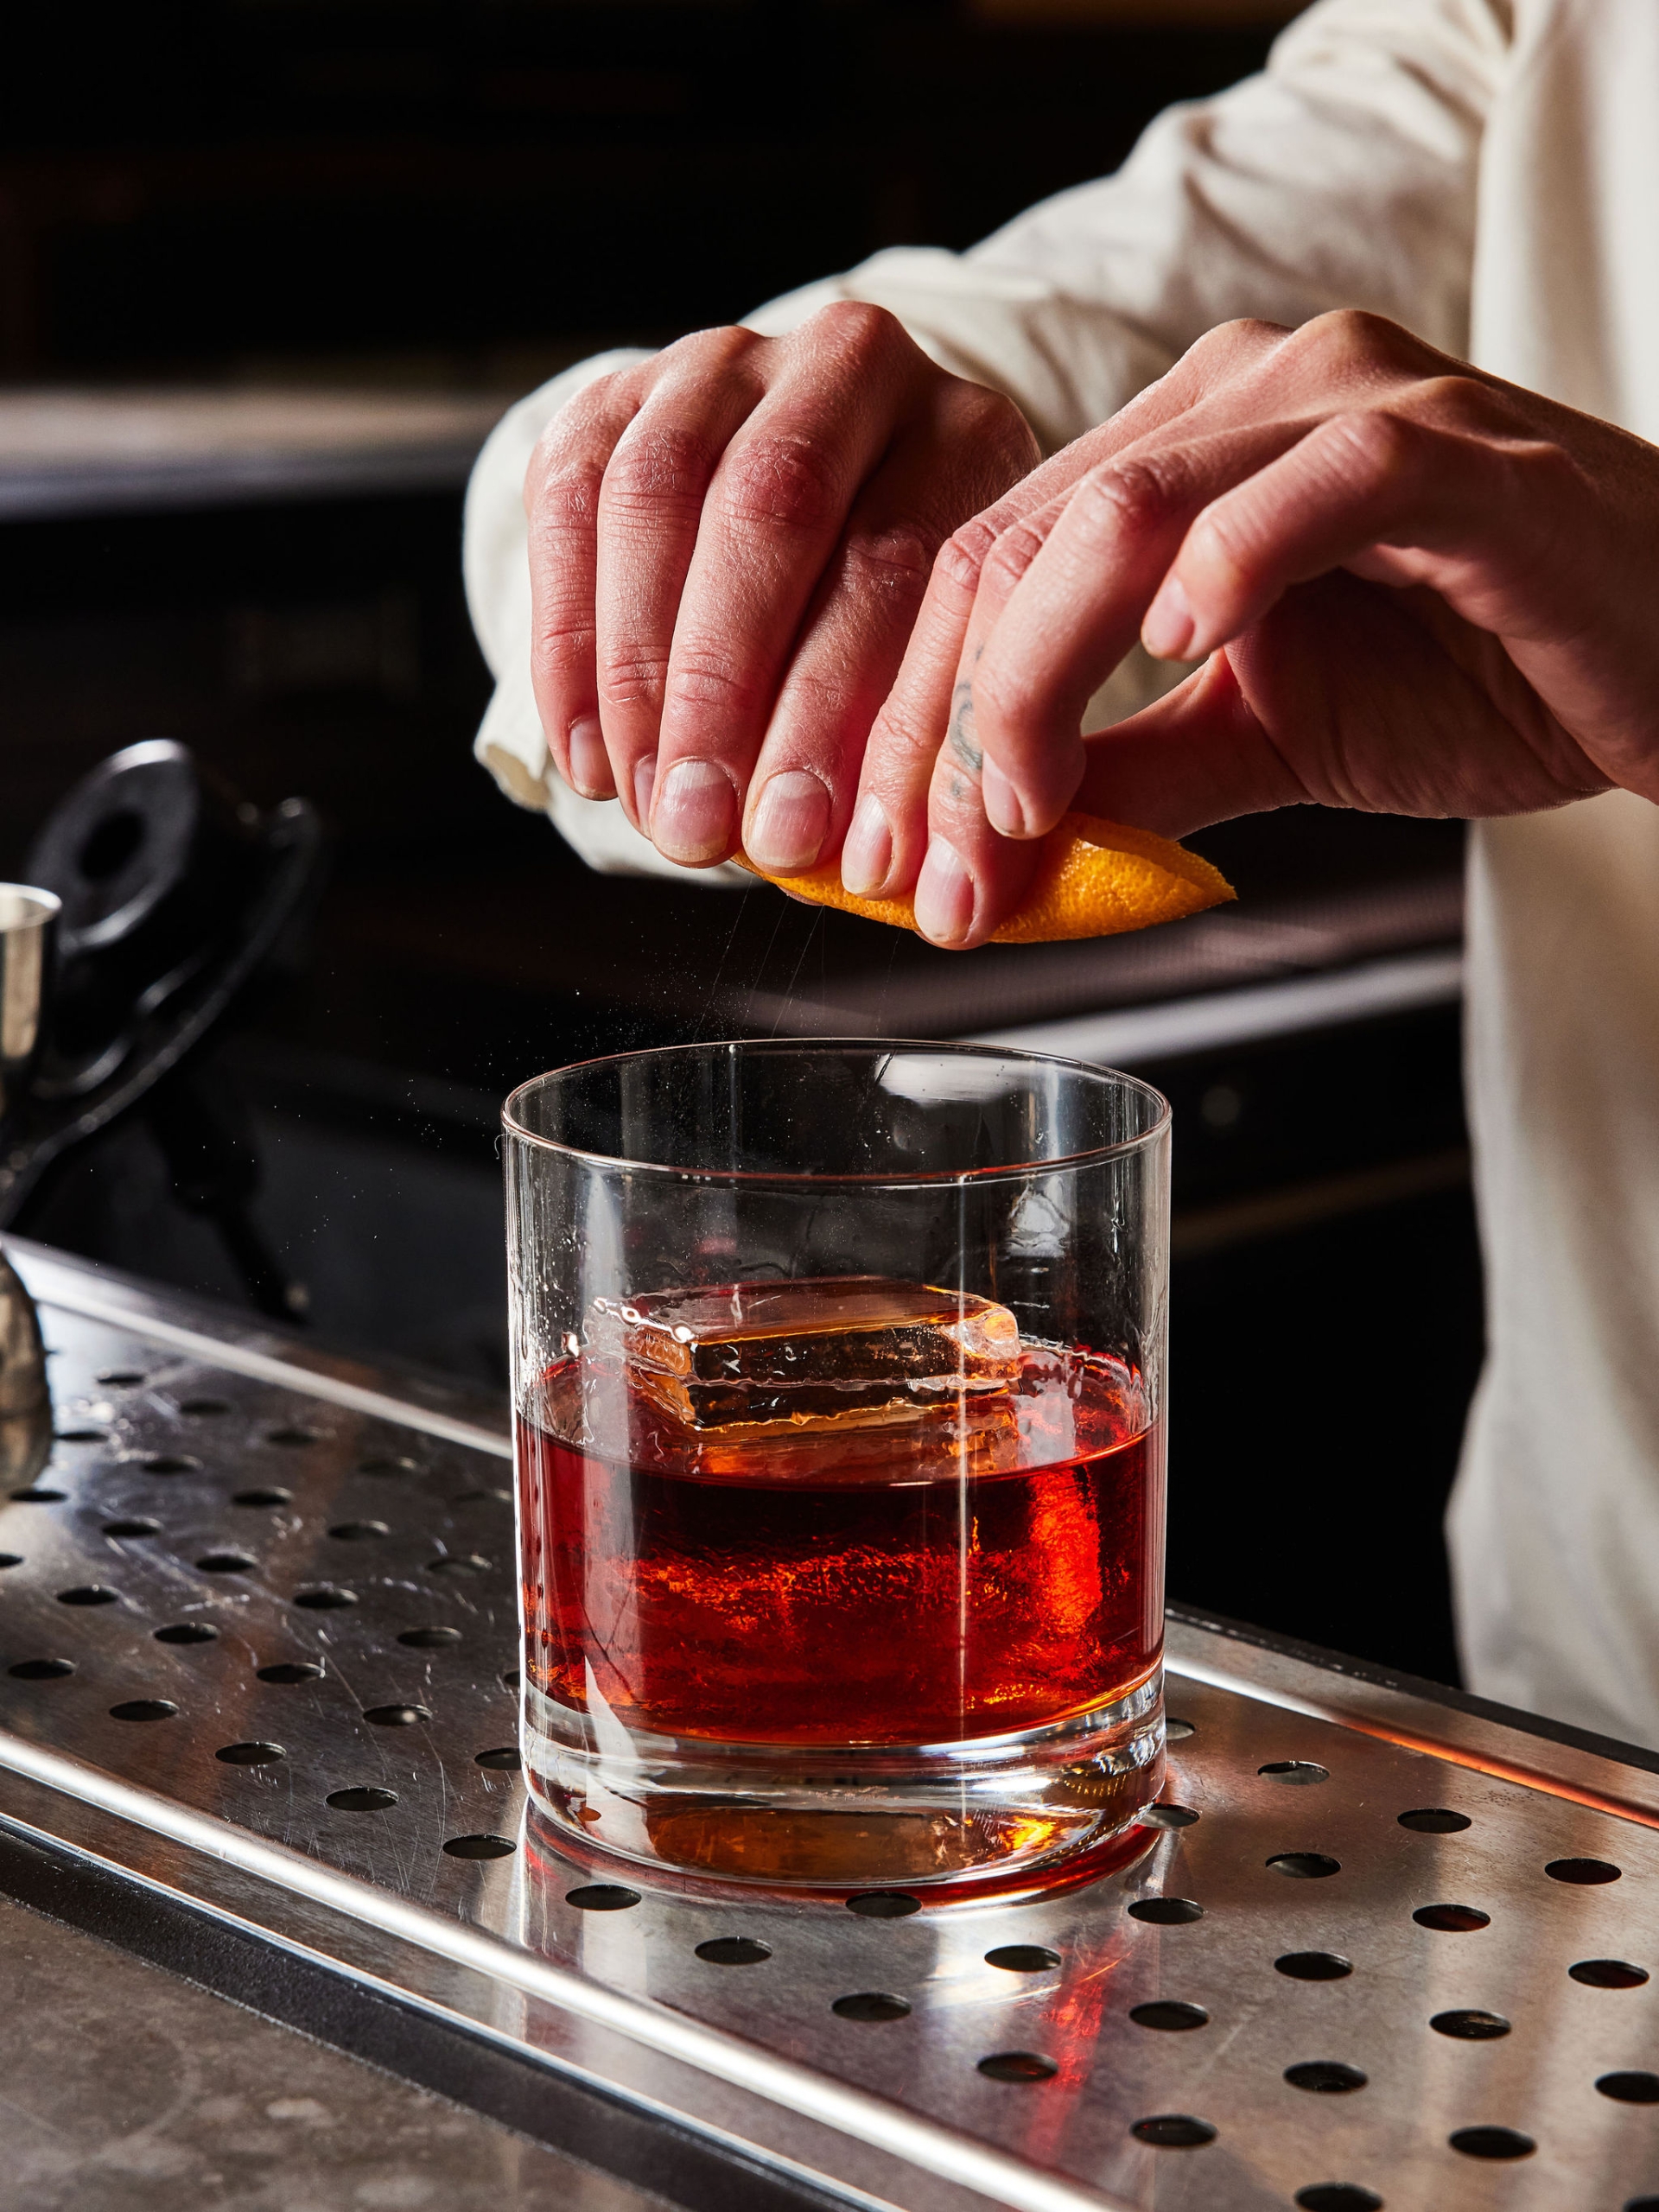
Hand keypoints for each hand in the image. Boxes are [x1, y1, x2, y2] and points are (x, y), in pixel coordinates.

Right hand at [522, 305, 1037, 870]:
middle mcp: (853, 365)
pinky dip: (568, 645)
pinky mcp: (620, 391)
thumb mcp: (947, 666)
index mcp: (966, 432)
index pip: (902, 561)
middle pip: (774, 511)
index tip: (801, 841)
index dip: (842, 712)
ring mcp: (727, 364)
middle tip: (700, 827)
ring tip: (644, 805)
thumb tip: (911, 887)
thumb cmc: (895, 632)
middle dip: (725, 689)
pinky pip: (570, 505)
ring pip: (660, 496)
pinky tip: (589, 757)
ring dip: (638, 672)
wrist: (812, 517)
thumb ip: (934, 744)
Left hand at [848, 311, 1658, 946]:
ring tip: (1022, 809)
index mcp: (1175, 448)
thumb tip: (984, 854)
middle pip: (1020, 538)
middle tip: (931, 871)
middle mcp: (1240, 395)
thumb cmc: (1479, 675)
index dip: (915, 718)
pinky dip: (1233, 562)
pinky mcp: (1455, 450)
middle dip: (947, 723)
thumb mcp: (1261, 741)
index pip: (987, 564)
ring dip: (1040, 677)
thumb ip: (1127, 778)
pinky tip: (1181, 648)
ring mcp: (1345, 403)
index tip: (892, 864)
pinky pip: (1317, 479)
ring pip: (1125, 510)